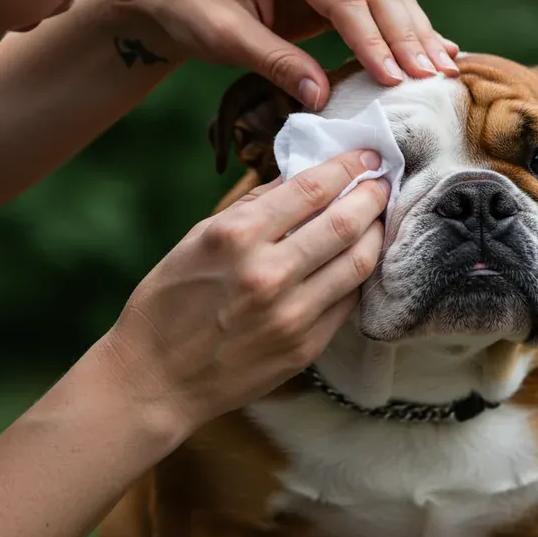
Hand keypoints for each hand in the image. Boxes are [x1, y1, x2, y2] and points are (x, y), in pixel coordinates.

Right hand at [98, 150, 388, 431]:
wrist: (155, 380)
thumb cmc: (168, 302)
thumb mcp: (197, 238)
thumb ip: (252, 207)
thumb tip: (300, 177)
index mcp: (237, 237)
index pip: (311, 189)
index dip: (348, 167)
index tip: (366, 157)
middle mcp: (268, 274)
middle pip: (346, 223)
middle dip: (373, 195)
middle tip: (383, 182)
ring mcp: (291, 315)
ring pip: (359, 263)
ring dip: (376, 234)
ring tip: (378, 219)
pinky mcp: (304, 347)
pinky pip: (347, 302)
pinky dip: (357, 275)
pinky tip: (357, 261)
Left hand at [139, 0, 459, 109]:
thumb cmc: (193, 8)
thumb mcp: (225, 38)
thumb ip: (276, 63)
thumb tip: (324, 96)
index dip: (373, 41)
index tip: (393, 80)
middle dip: (408, 38)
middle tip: (431, 79)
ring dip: (417, 34)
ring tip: (443, 72)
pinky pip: (380, 6)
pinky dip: (407, 31)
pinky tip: (436, 52)